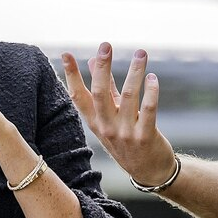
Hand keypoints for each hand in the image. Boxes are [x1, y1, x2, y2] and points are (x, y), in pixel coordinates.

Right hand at [62, 42, 177, 186]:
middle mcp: (106, 127)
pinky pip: (148, 111)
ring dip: (134, 72)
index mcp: (95, 121)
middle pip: (100, 93)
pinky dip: (150, 92)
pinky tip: (152, 78)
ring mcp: (125, 133)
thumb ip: (105, 89)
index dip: (71, 75)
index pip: (78, 96)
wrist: (148, 171)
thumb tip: (93, 61)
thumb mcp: (111, 117)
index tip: (65, 54)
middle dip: (103, 68)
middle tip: (105, 45)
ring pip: (128, 97)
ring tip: (141, 53)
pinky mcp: (145, 137)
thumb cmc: (127, 138)